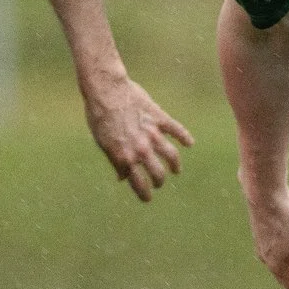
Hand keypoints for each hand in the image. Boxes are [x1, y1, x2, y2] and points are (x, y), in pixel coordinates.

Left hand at [82, 75, 193, 200]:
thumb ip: (114, 161)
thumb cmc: (99, 116)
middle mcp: (141, 149)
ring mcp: (152, 134)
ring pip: (171, 156)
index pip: (139, 184)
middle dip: (159, 181)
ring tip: (175, 170)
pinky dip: (185, 137)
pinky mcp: (159, 118)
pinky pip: (176, 130)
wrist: (106, 90)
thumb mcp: (102, 143)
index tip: (147, 198)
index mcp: (125, 157)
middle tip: (159, 182)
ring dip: (175, 165)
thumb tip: (121, 177)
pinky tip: (190, 143)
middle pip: (158, 173)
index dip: (144, 194)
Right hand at [247, 187, 288, 288]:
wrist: (264, 194)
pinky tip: (288, 245)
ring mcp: (263, 243)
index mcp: (279, 268)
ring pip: (281, 261)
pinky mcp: (263, 228)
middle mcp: (268, 258)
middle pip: (286, 278)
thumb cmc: (288, 223)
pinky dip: (287, 252)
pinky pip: (278, 245)